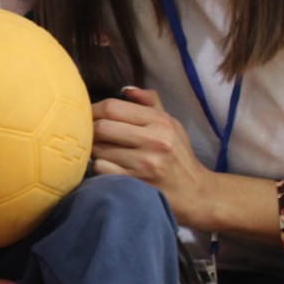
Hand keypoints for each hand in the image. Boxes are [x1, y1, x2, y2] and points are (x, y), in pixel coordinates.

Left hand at [91, 87, 216, 224]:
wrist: (195, 194)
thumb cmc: (179, 156)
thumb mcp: (171, 125)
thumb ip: (150, 103)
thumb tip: (126, 89)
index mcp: (160, 122)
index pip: (112, 107)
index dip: (92, 110)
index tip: (87, 115)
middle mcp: (154, 141)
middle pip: (101, 127)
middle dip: (90, 131)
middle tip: (90, 136)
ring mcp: (145, 164)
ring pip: (98, 150)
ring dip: (94, 151)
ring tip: (103, 153)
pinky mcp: (136, 184)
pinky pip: (102, 170)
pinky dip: (100, 168)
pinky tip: (109, 168)